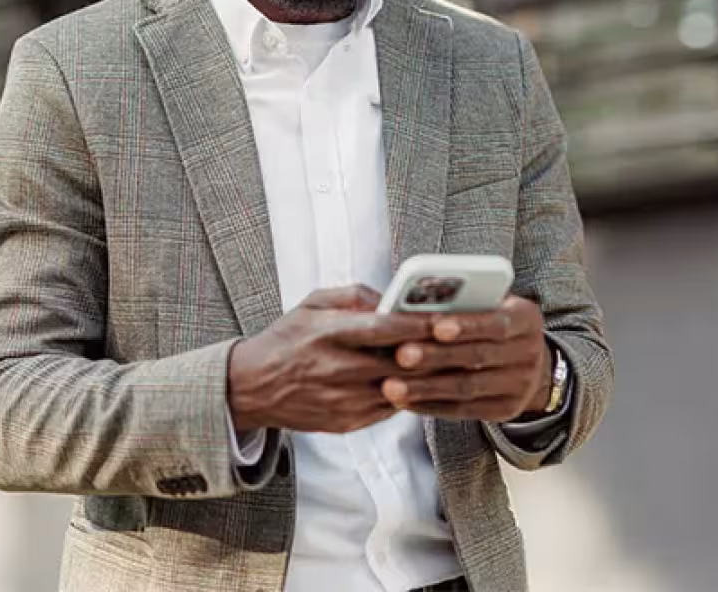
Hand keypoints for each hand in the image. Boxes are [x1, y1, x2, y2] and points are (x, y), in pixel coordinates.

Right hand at [228, 285, 436, 433]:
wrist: (252, 388)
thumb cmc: (286, 341)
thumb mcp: (310, 304)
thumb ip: (352, 295)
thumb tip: (390, 297)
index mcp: (329, 335)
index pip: (386, 330)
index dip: (422, 326)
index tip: (449, 319)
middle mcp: (338, 369)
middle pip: (402, 364)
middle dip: (436, 353)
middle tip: (465, 343)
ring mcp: (345, 400)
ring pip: (404, 391)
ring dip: (429, 379)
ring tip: (453, 365)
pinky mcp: (349, 422)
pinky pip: (392, 409)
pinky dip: (409, 395)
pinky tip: (422, 384)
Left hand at [382, 295, 551, 421]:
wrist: (524, 361)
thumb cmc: (487, 321)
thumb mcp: (487, 305)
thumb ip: (460, 303)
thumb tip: (409, 305)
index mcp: (525, 319)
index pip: (497, 323)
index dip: (467, 326)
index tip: (436, 327)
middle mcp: (529, 353)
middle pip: (477, 356)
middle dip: (436, 356)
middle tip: (401, 355)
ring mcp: (520, 386)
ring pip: (467, 387)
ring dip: (426, 387)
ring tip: (392, 386)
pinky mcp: (504, 410)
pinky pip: (464, 410)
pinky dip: (431, 405)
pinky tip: (404, 401)